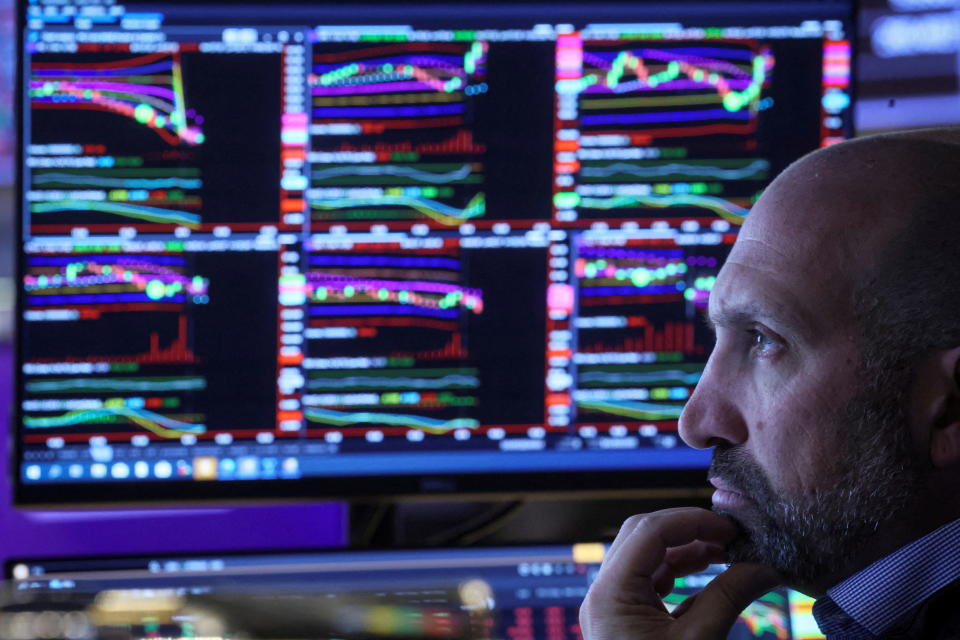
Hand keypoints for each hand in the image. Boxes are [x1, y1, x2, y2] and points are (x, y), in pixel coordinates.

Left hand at [579, 507, 781, 639]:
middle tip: (730, 534)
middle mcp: (603, 594)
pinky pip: (648, 582)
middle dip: (687, 529)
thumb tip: (766, 564)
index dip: (692, 521)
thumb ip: (730, 596)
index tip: (731, 526)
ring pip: (645, 558)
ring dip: (685, 550)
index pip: (649, 532)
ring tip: (727, 551)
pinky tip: (710, 573)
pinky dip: (679, 572)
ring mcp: (610, 607)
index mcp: (610, 594)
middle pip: (641, 537)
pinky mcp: (623, 620)